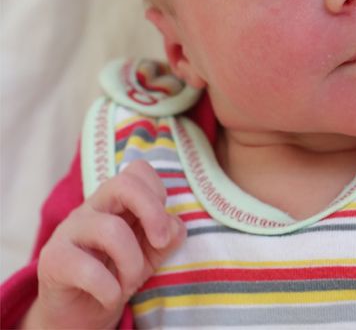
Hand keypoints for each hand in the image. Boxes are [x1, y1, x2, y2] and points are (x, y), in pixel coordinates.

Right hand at [22, 160, 185, 328]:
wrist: (77, 311)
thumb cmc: (116, 272)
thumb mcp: (149, 254)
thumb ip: (167, 237)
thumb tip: (173, 227)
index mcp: (115, 200)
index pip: (138, 171)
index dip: (158, 192)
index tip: (163, 226)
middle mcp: (92, 207)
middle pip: (124, 184)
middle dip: (152, 213)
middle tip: (160, 243)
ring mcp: (69, 230)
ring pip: (112, 230)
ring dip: (132, 263)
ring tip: (130, 283)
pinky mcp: (53, 260)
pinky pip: (89, 269)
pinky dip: (110, 289)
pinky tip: (111, 297)